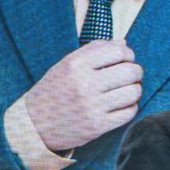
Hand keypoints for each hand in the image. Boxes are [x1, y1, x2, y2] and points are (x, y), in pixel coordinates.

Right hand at [22, 40, 142, 152]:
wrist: (35, 124)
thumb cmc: (55, 89)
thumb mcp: (67, 64)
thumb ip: (94, 50)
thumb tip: (123, 42)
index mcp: (76, 64)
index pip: (118, 51)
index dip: (127, 54)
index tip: (125, 59)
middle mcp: (84, 84)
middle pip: (130, 71)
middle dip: (135, 71)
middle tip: (130, 75)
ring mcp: (91, 107)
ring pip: (133, 92)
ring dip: (135, 89)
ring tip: (127, 90)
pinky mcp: (97, 126)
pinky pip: (129, 113)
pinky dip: (130, 107)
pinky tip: (122, 105)